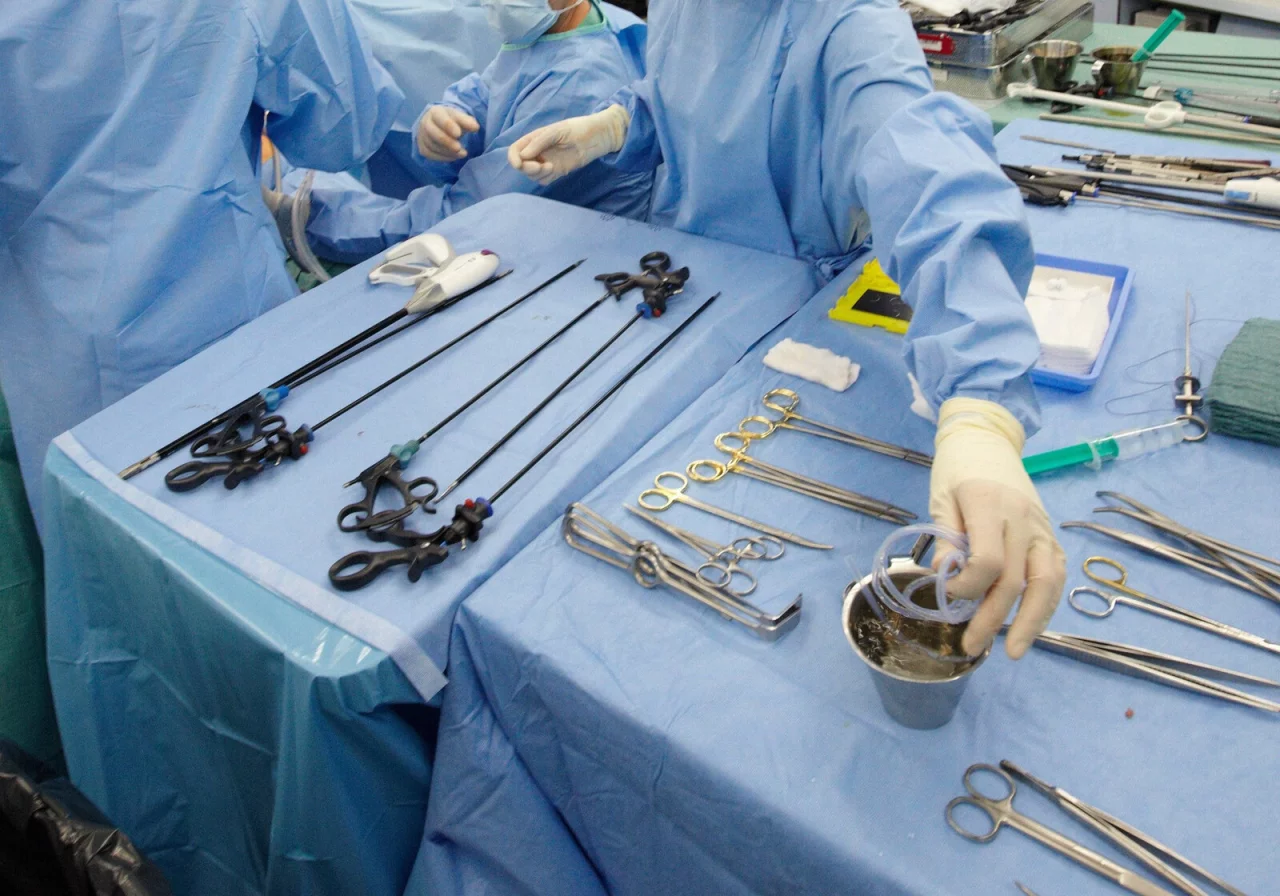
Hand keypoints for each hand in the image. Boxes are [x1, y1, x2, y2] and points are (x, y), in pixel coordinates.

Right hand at [417, 106, 479, 160]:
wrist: (440, 126)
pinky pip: (430, 154)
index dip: (448, 126)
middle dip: (446, 142)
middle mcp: (425, 122)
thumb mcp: (460, 118)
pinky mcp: (422, 147)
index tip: (458, 134)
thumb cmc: (452, 121)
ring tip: (462, 153)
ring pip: (432, 145)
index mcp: (435, 112)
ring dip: (447, 151)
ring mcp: (422, 136)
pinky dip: (443, 157)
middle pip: (432, 133)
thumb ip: (467, 121)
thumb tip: (475, 127)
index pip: (440, 118)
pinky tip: (454, 157)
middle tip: (459, 148)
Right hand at [507, 104, 629, 184]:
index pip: (516, 150)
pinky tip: (554, 170)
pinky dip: (544, 178)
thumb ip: (540, 142)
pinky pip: (543, 180)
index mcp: (534, 139)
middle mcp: (538, 151)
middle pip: (521, 165)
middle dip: (527, 168)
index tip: (519, 164)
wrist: (597, 138)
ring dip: (536, 173)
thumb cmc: (578, 128)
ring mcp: (546, 162)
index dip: (513, 158)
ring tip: (550, 167)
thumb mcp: (557, 131)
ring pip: (531, 174)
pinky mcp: (556, 172)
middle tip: (540, 166)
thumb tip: (523, 156)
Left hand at [929, 398, 1065, 658]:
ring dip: (1033, 620)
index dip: (967, 587)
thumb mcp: (941, 498)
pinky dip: (1046, 602)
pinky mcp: (1049, 533)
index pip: (988, 561)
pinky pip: (1055, 572)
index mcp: (990, 505)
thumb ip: (946, 540)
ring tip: (1016, 651)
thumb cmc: (957, 469)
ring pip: (1047, 581)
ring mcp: (1041, 526)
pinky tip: (1032, 624)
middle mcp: (1022, 518)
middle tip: (971, 646)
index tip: (946, 595)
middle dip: (994, 618)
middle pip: (1016, 579)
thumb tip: (944, 582)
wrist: (987, 439)